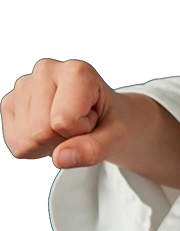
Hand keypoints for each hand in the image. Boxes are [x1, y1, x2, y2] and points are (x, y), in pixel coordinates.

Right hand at [2, 58, 129, 165]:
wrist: (104, 116)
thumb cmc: (111, 122)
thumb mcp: (117, 138)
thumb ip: (95, 149)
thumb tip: (60, 159)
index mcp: (76, 72)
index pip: (64, 122)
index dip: (82, 131)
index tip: (94, 118)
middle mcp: (45, 71)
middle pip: (42, 132)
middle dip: (65, 139)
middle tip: (81, 125)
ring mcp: (23, 86)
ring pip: (28, 140)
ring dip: (51, 144)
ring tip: (69, 125)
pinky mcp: (9, 103)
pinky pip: (17, 145)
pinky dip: (37, 148)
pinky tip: (51, 129)